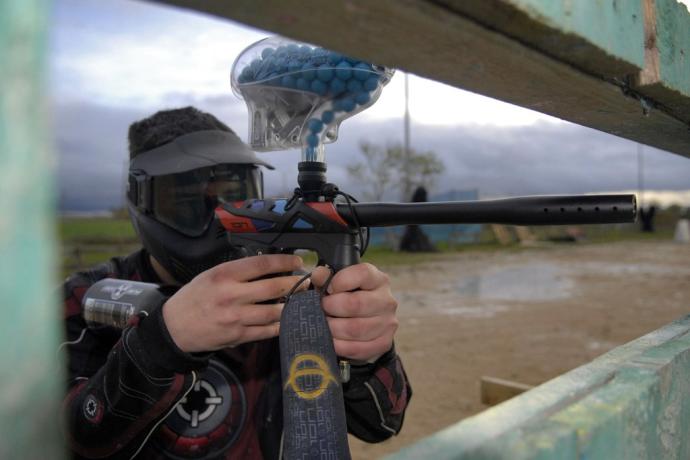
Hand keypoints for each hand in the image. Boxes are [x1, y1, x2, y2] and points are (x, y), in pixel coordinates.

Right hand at [162, 254, 306, 352]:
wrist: (174, 328)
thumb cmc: (195, 296)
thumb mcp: (211, 275)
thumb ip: (237, 272)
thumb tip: (269, 267)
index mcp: (224, 275)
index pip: (261, 264)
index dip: (284, 262)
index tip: (297, 262)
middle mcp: (231, 295)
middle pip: (273, 288)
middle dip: (295, 284)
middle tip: (308, 281)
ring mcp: (236, 318)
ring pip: (274, 311)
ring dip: (292, 306)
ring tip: (303, 300)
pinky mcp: (238, 336)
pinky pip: (267, 330)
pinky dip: (281, 324)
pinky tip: (290, 319)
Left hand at [311, 263, 397, 362]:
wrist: (364, 322)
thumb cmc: (348, 298)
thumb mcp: (337, 284)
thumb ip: (326, 277)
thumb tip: (318, 275)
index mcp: (378, 280)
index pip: (363, 274)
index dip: (340, 281)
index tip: (328, 288)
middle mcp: (387, 300)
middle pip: (356, 304)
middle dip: (332, 307)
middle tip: (322, 309)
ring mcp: (388, 323)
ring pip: (355, 329)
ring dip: (333, 328)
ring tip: (324, 324)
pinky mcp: (384, 343)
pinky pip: (357, 348)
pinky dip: (339, 345)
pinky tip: (331, 340)